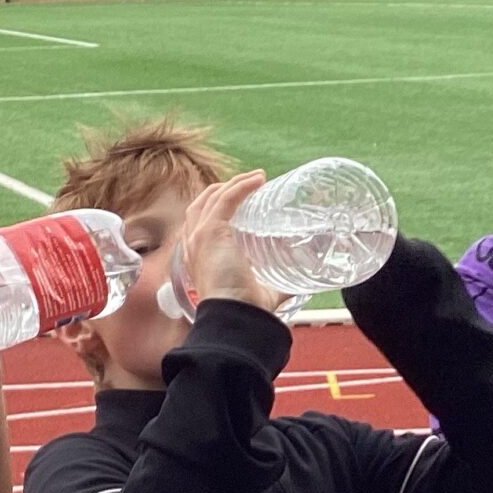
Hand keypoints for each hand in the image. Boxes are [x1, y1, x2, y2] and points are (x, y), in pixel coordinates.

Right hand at [178, 172, 283, 312]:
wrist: (234, 315)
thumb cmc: (244, 310)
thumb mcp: (260, 292)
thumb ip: (275, 286)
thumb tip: (299, 285)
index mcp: (200, 259)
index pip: (201, 224)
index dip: (218, 209)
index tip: (242, 202)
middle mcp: (194, 246)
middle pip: (202, 205)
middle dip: (224, 191)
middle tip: (250, 186)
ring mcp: (199, 237)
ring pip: (212, 198)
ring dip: (235, 183)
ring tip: (257, 178)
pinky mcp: (210, 232)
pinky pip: (225, 199)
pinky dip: (241, 186)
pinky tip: (259, 180)